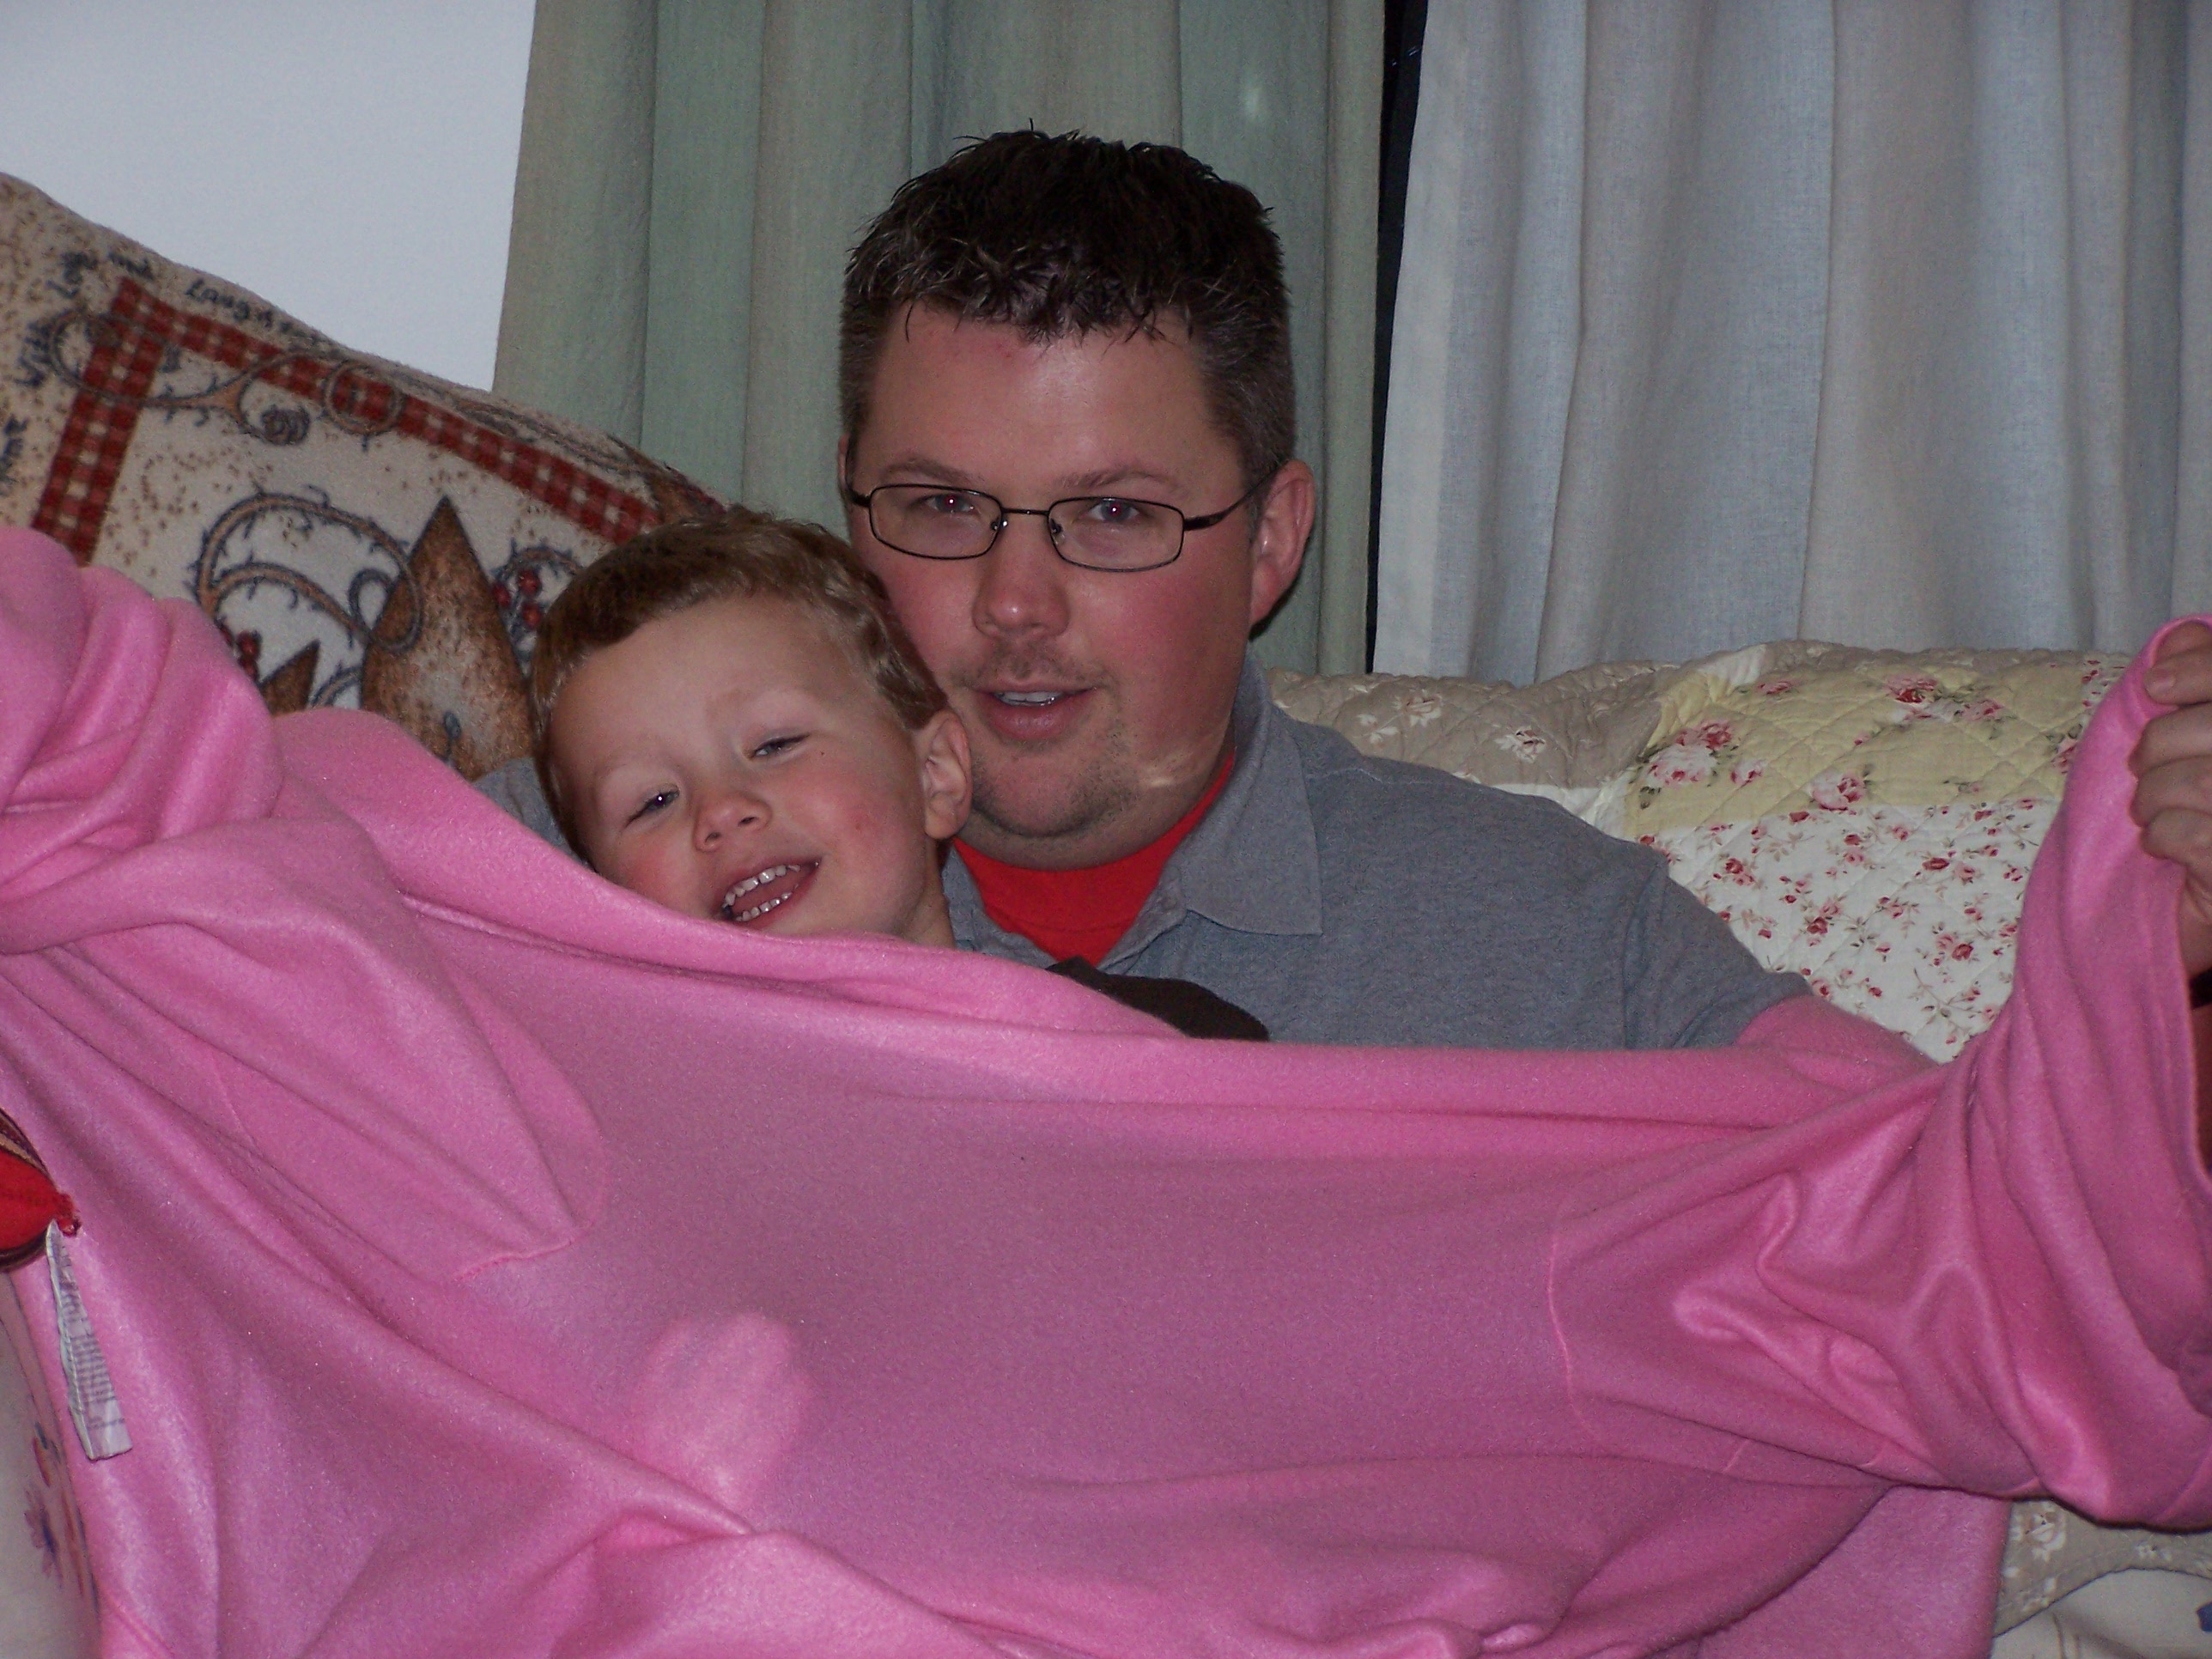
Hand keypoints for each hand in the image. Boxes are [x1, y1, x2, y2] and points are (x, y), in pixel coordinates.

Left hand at [2131, 621, 2211, 976]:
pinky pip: (2192, 836)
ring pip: (2201, 783)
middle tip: (2141, 768)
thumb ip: (2201, 686)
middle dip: (2161, 744)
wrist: (2204, 911)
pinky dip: (2162, 837)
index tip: (2154, 686)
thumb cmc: (2206, 813)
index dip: (2201, 670)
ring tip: (2151, 811)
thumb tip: (2175, 638)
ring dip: (2154, 796)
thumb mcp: (2199, 745)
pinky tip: (2166, 847)